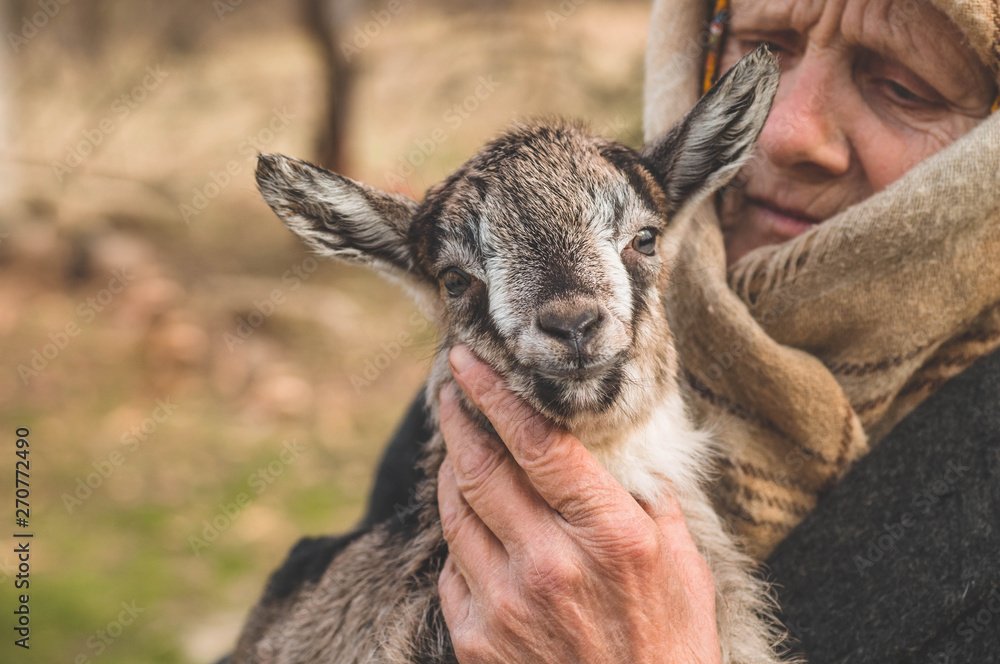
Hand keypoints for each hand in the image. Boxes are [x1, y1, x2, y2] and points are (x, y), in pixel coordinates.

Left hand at [437, 345, 721, 663]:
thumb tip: (622, 454)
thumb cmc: (671, 645)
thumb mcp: (682, 566)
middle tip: (448, 391)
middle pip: (482, 468)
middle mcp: (550, 562)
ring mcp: (507, 601)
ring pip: (456, 512)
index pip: (539, 444)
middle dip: (458, 419)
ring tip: (458, 450)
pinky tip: (473, 526)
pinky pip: (451, 566)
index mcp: (608, 534)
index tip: (470, 362)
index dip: (498, 394)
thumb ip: (651, 502)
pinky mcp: (478, 636)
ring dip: (453, 472)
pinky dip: (459, 537)